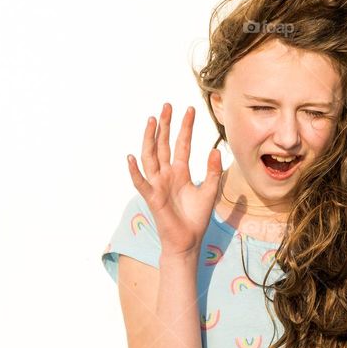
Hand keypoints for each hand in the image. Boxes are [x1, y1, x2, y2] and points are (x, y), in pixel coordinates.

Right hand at [126, 102, 222, 256]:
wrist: (188, 241)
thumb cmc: (196, 218)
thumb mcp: (210, 191)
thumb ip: (213, 171)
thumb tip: (215, 149)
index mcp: (180, 172)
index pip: (182, 144)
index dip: (185, 128)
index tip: (189, 110)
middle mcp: (167, 174)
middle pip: (164, 145)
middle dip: (166, 125)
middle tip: (167, 105)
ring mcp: (158, 184)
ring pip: (151, 157)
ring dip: (150, 139)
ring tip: (152, 121)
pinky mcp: (152, 197)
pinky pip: (141, 182)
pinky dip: (135, 171)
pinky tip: (131, 157)